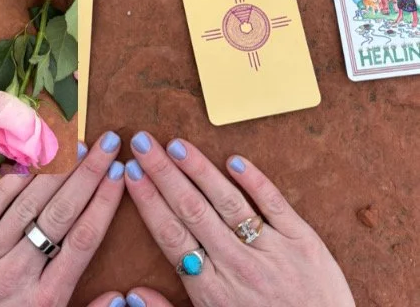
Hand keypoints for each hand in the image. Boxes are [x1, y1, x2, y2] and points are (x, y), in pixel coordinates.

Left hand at [0, 143, 126, 305]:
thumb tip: (120, 297)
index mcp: (44, 301)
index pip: (82, 240)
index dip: (103, 203)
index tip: (118, 175)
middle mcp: (16, 274)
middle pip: (60, 213)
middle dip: (88, 174)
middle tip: (107, 143)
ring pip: (26, 204)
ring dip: (54, 170)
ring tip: (74, 144)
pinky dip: (7, 184)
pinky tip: (27, 165)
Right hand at [121, 136, 355, 306]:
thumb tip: (134, 294)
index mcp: (213, 292)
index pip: (172, 235)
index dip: (149, 200)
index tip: (132, 173)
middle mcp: (238, 267)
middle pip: (193, 210)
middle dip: (164, 173)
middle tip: (144, 143)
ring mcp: (272, 251)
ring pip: (228, 201)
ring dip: (199, 169)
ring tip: (177, 144)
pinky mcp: (303, 242)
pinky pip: (274, 204)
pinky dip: (254, 180)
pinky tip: (234, 160)